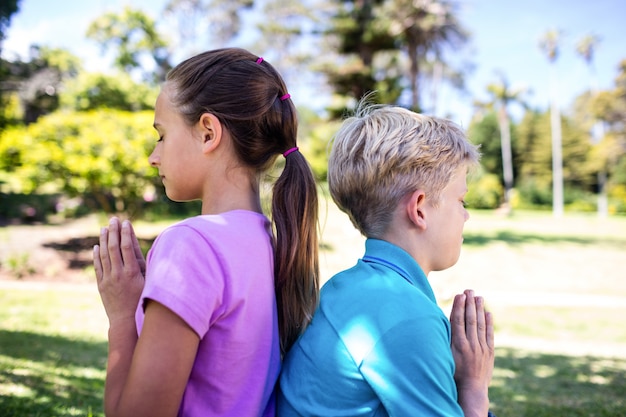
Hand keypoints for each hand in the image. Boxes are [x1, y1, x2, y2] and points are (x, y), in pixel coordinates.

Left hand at [93, 217, 145, 324]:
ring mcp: (108, 279)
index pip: (127, 247)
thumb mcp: (147, 281)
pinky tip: (97, 246)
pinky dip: (96, 255)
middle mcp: (118, 274)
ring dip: (104, 240)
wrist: (126, 320)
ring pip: (104, 255)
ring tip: (104, 228)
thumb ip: (141, 263)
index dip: (126, 233)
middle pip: (114, 248)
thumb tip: (137, 246)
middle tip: (113, 219)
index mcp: (132, 272)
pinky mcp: (101, 285)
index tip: (126, 222)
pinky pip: (97, 266)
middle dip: (114, 232)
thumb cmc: (142, 300)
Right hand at [450, 289, 493, 415]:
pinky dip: (489, 323)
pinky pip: (489, 335)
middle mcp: (471, 345)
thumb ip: (446, 341)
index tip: (459, 295)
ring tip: (479, 297)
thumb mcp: (446, 357)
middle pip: (470, 320)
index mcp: (458, 346)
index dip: (459, 307)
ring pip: (480, 325)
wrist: (471, 390)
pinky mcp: (489, 353)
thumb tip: (442, 325)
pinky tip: (488, 313)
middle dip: (469, 304)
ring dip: (479, 310)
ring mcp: (482, 348)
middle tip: (469, 290)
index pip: (458, 321)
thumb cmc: (453, 374)